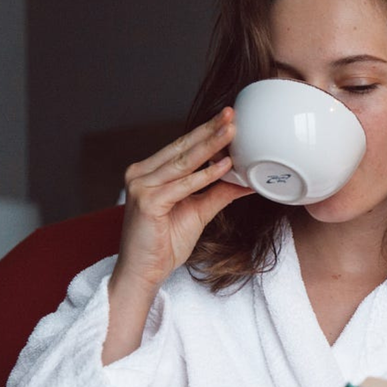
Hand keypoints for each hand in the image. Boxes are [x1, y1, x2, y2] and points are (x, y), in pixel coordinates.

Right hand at [103, 108, 251, 362]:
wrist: (144, 272)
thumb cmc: (164, 243)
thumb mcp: (198, 211)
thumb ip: (218, 193)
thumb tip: (245, 180)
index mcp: (150, 172)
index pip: (182, 147)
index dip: (206, 132)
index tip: (229, 119)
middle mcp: (142, 174)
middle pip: (183, 148)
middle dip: (210, 130)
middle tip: (233, 114)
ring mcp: (141, 186)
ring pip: (184, 162)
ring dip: (211, 145)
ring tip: (233, 132)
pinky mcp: (147, 202)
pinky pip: (183, 185)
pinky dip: (205, 175)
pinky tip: (224, 165)